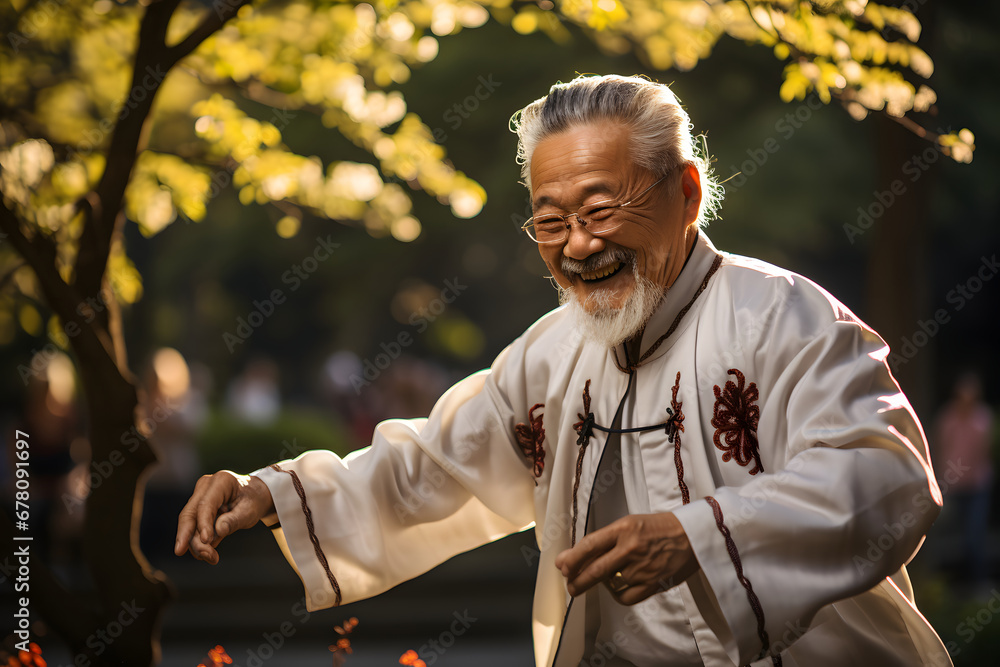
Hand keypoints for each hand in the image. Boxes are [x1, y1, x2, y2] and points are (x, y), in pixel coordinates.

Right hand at [175, 471, 274, 563]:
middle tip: (199, 555)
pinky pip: (193, 529)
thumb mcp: (251, 510)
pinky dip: (199, 543)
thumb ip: (234, 520)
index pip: (205, 504)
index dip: (203, 523)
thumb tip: (218, 531)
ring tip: (212, 558)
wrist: (255, 497)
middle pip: (189, 514)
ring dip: (196, 544)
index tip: (206, 541)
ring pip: (189, 524)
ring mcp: (199, 498)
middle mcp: (205, 487)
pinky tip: (209, 555)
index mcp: (221, 481)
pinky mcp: (198, 511)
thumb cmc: (254, 500)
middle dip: (188, 537)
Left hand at [554, 512, 698, 604]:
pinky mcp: (653, 583)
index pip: (590, 545)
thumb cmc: (658, 528)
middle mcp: (631, 548)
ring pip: (610, 585)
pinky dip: (618, 595)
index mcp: (623, 529)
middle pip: (595, 570)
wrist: (692, 536)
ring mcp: (642, 568)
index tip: (562, 567)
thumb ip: (604, 540)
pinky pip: (626, 597)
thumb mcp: (630, 524)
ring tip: (603, 580)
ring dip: (601, 585)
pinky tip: (618, 588)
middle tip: (571, 586)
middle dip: (577, 581)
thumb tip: (574, 556)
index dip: (572, 559)